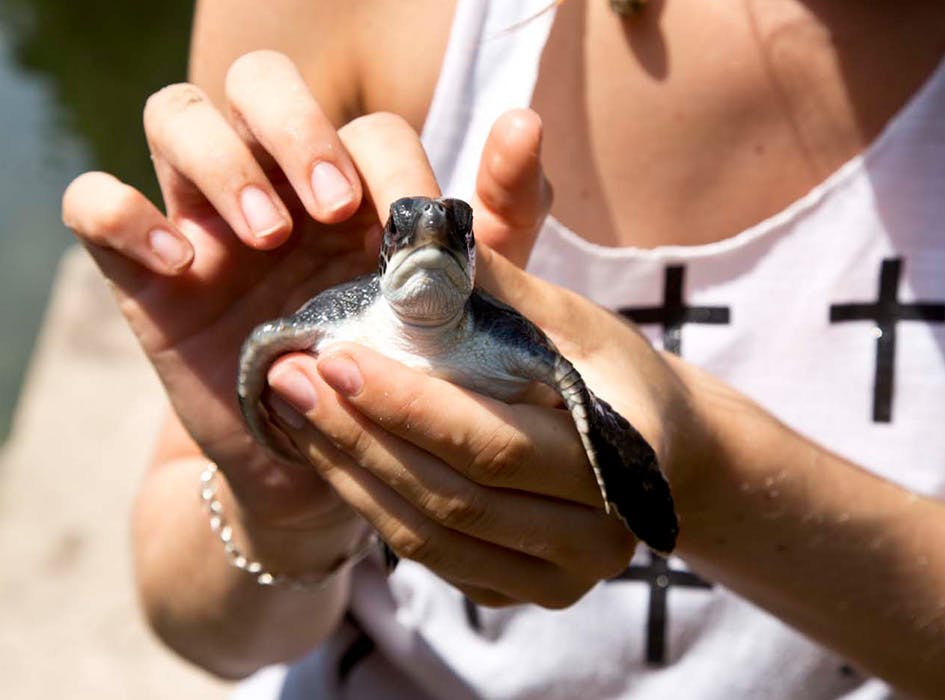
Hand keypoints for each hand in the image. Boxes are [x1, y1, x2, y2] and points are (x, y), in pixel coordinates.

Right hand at [61, 50, 551, 534]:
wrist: (330, 466)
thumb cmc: (398, 377)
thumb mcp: (460, 308)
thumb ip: (496, 222)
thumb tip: (525, 123)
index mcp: (355, 191)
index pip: (365, 127)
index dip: (386, 164)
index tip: (404, 228)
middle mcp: (278, 187)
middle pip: (260, 84)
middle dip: (297, 130)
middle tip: (332, 207)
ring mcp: (206, 220)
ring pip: (176, 116)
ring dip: (221, 161)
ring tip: (266, 236)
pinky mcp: (145, 271)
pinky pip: (95, 204)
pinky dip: (120, 212)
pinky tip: (180, 261)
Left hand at [266, 162, 694, 609]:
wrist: (660, 448)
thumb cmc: (615, 372)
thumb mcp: (573, 320)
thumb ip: (503, 291)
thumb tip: (417, 247)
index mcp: (625, 461)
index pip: (496, 442)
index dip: (408, 406)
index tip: (335, 359)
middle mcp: (601, 539)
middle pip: (455, 499)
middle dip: (361, 438)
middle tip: (291, 380)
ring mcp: (561, 579)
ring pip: (433, 539)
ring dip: (352, 475)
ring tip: (293, 411)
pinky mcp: (522, 592)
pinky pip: (433, 560)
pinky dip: (373, 506)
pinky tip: (331, 453)